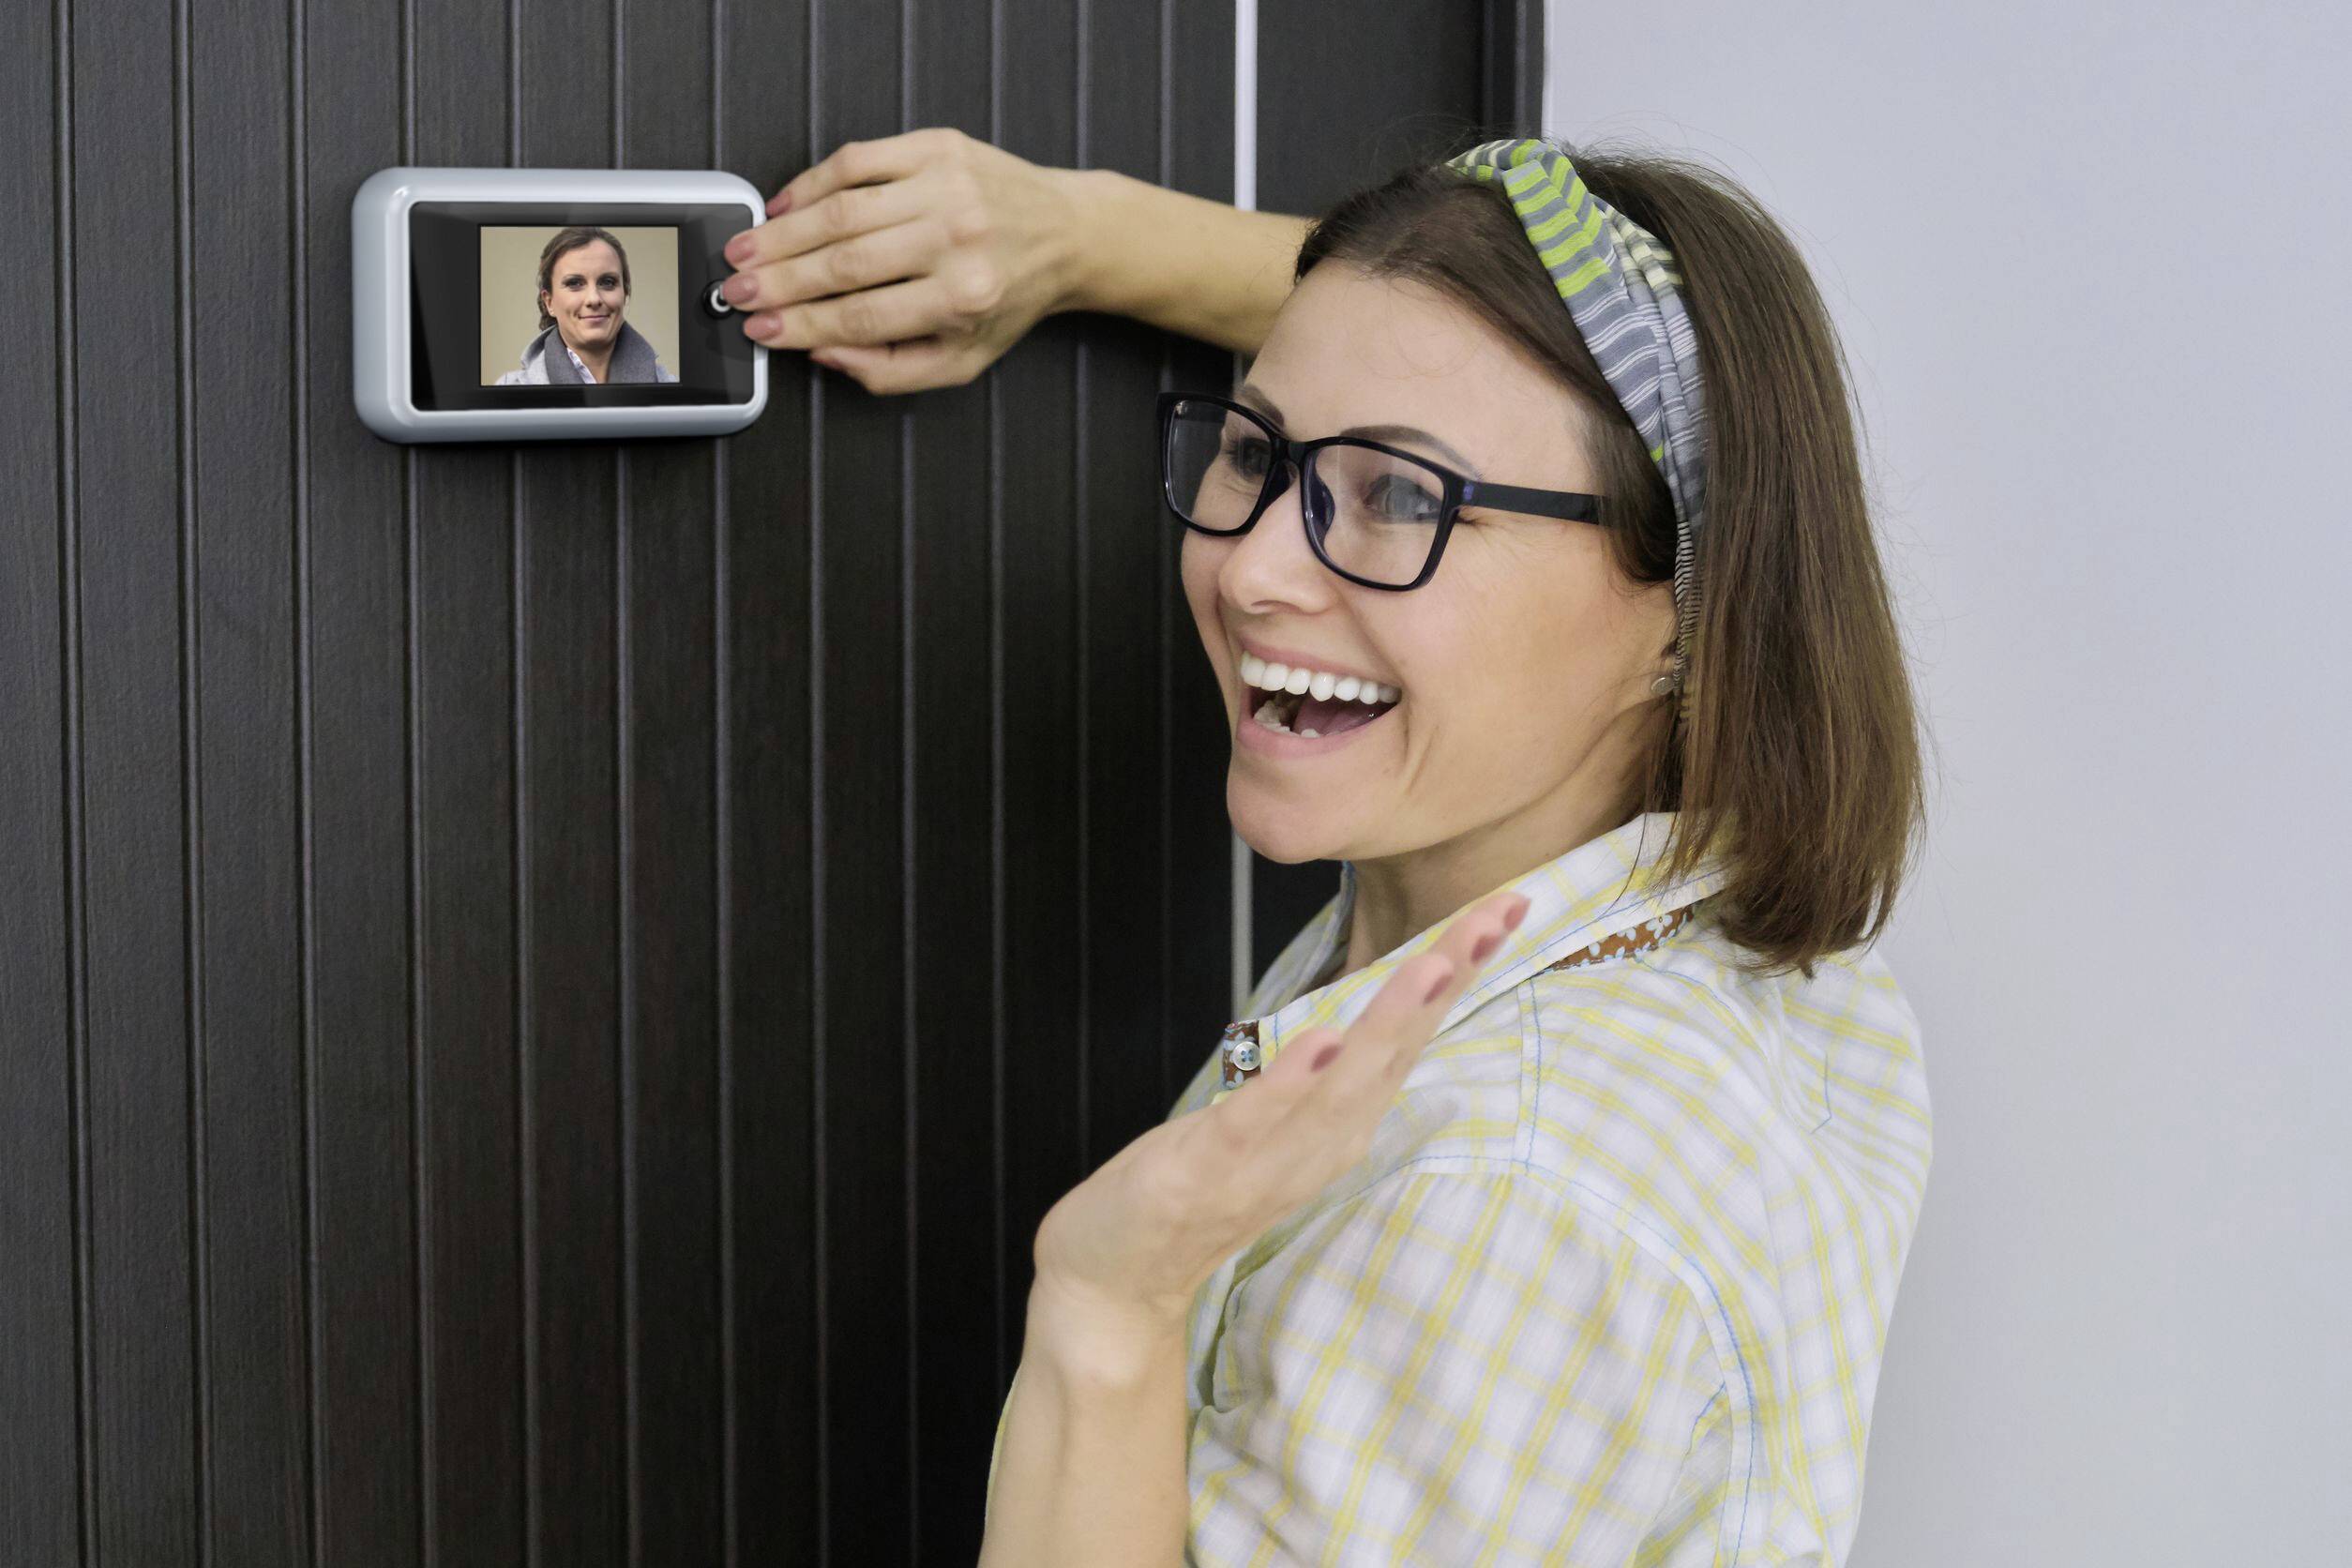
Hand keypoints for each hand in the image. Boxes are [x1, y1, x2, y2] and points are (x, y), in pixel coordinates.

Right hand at [722, 127, 1083, 393]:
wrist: (1066, 232)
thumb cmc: (1008, 298)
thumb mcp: (962, 359)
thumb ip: (890, 371)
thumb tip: (821, 351)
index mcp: (964, 298)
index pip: (861, 317)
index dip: (800, 326)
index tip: (760, 329)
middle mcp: (957, 239)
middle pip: (844, 263)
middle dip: (778, 280)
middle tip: (736, 289)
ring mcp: (947, 187)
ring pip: (842, 210)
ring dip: (782, 233)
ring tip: (744, 250)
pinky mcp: (938, 147)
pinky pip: (857, 161)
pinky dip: (811, 183)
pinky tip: (782, 206)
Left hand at [1029, 888, 1533, 1331]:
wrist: (1120, 1284)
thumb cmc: (1202, 1187)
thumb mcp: (1282, 1120)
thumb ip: (1333, 1075)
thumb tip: (1385, 1014)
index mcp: (1342, 1121)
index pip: (1412, 1033)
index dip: (1459, 968)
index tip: (1509, 902)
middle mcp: (1322, 1142)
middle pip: (1395, 1051)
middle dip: (1445, 979)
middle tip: (1495, 915)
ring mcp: (1269, 1162)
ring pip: (1342, 1085)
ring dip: (1389, 1024)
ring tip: (1433, 967)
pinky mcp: (1206, 1174)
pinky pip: (1256, 1124)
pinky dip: (1292, 1084)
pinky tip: (1324, 1042)